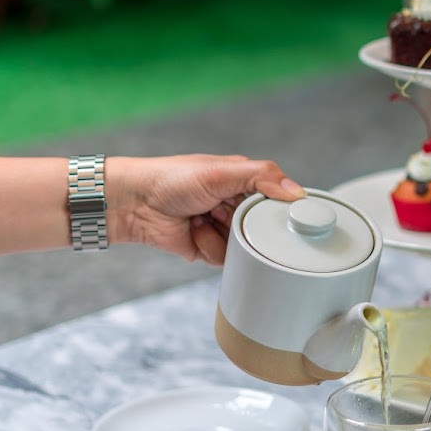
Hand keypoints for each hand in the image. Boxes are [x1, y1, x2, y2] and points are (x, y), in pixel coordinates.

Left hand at [110, 154, 305, 264]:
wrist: (133, 204)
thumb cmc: (172, 178)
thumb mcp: (222, 170)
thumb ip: (263, 176)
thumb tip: (297, 192)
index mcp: (243, 181)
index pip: (277, 198)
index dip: (278, 207)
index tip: (274, 212)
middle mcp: (235, 205)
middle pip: (263, 227)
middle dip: (244, 223)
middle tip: (223, 210)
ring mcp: (222, 229)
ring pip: (245, 247)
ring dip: (222, 234)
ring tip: (202, 217)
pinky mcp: (208, 248)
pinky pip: (224, 259)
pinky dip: (208, 246)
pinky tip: (193, 231)